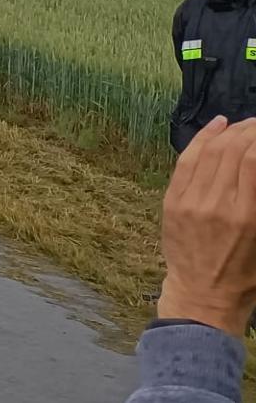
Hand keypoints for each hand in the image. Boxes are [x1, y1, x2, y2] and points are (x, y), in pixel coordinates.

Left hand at [158, 116, 255, 333]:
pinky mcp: (172, 202)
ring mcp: (189, 202)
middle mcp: (216, 205)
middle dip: (247, 131)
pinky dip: (201, 140)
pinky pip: (186, 162)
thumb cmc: (244, 274)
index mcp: (246, 215)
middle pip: (231, 151)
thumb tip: (255, 165)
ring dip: (226, 132)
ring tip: (241, 123)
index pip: (252, 161)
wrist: (202, 295)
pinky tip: (215, 127)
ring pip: (208, 152)